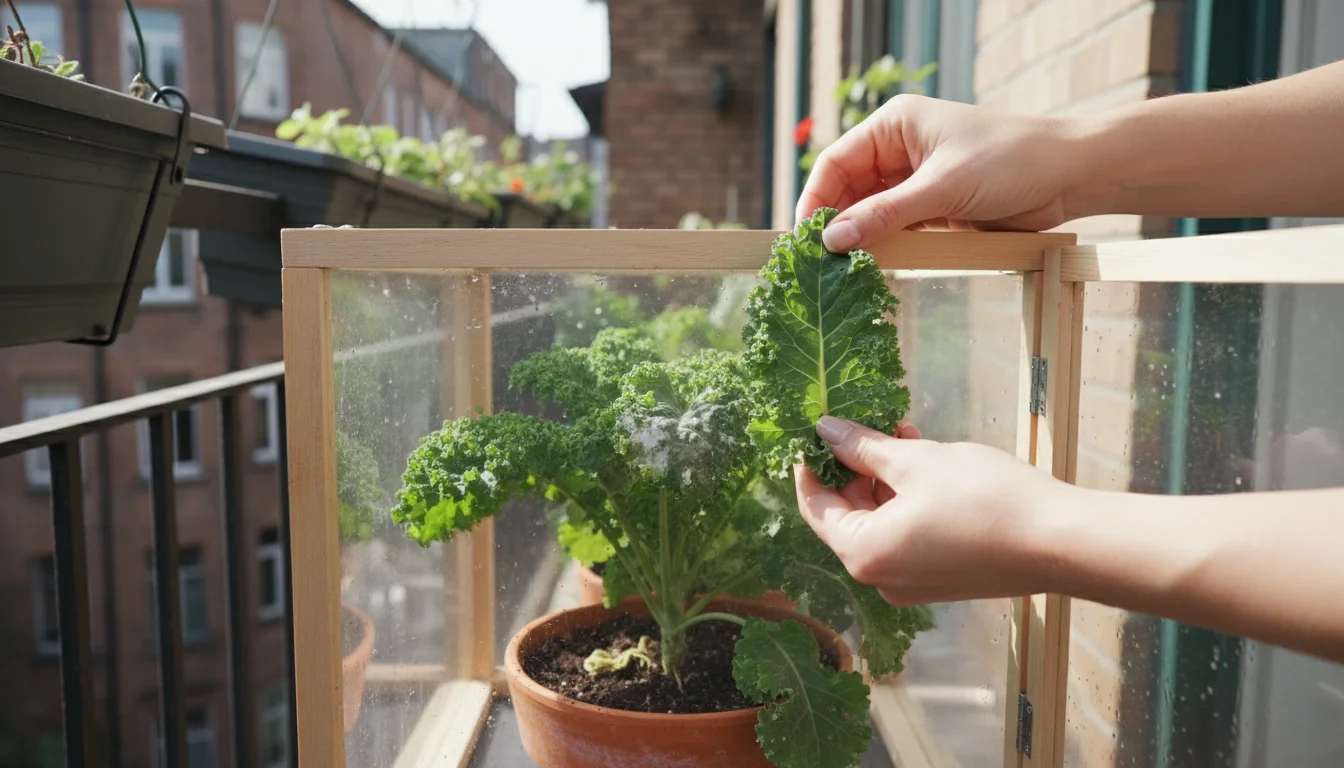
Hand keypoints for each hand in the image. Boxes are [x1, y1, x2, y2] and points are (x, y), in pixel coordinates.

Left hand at [794, 416, 1068, 604]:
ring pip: (881, 524)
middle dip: (854, 469)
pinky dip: (907, 502)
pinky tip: (924, 463)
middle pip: (848, 517)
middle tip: (865, 425)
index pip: (816, 508)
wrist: (1059, 542)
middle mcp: (881, 579)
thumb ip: (864, 448)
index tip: (810, 434)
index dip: (809, 467)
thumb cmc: (983, 499)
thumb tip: (826, 431)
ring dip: (885, 481)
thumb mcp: (915, 461)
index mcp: (864, 554)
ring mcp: (913, 584)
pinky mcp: (942, 580)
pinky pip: (908, 537)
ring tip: (901, 434)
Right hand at [795, 95, 1103, 251]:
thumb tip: (833, 240)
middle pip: (848, 191)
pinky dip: (884, 249)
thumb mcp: (941, 188)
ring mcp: (916, 182)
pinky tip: (873, 269)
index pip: (836, 162)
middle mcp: (899, 151)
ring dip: (859, 240)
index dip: (815, 199)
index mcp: (894, 127)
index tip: (805, 238)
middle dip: (835, 224)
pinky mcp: (934, 209)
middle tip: (820, 263)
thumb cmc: (1011, 160)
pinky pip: (897, 230)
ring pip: (870, 214)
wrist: (1071, 175)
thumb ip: (884, 216)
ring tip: (842, 271)